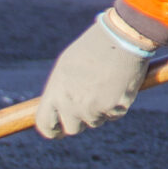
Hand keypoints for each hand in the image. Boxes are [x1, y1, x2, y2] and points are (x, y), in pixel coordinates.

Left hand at [36, 9, 160, 138]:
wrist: (122, 37)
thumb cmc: (93, 47)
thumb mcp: (67, 66)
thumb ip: (60, 90)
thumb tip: (57, 109)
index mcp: (56, 92)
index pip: (45, 124)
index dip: (52, 130)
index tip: (57, 131)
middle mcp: (71, 104)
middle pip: (72, 128)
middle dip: (79, 120)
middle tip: (87, 104)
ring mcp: (93, 109)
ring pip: (94, 122)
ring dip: (99, 110)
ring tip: (104, 84)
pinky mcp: (114, 109)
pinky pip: (113, 115)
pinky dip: (116, 105)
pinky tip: (118, 84)